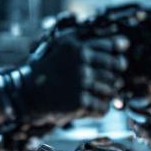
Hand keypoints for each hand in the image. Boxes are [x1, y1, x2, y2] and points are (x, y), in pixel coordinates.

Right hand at [0, 29, 128, 128]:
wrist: (26, 93)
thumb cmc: (45, 70)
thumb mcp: (61, 46)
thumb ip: (88, 41)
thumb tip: (124, 43)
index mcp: (77, 46)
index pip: (111, 46)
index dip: (118, 53)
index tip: (119, 57)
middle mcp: (81, 62)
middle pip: (116, 68)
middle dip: (113, 74)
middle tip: (102, 79)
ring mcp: (81, 82)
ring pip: (112, 89)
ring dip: (105, 93)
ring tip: (90, 93)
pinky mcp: (80, 101)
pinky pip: (103, 107)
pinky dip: (98, 108)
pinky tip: (87, 104)